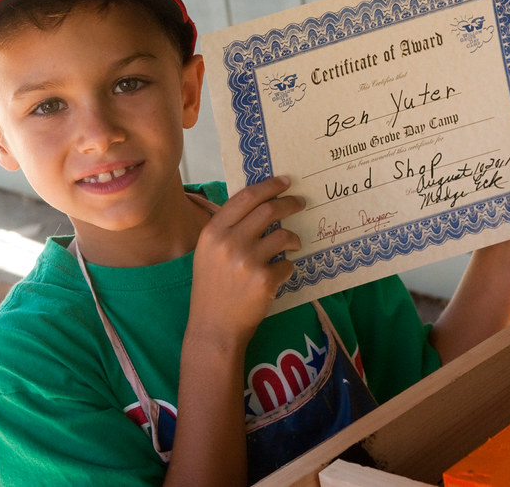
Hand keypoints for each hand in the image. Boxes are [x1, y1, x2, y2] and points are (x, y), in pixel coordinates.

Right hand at [187, 176, 304, 349]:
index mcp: (213, 231)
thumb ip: (229, 228)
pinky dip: (287, 267)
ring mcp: (247, 261)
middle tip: (300, 202)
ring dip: (293, 238)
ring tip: (293, 244)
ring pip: (283, 236)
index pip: (246, 197)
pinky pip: (287, 264)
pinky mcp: (264, 281)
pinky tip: (280, 274)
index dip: (269, 186)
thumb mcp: (209, 252)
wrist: (214, 327)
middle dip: (289, 204)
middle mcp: (229, 242)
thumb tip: (260, 204)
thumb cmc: (212, 288)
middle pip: (269, 210)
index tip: (285, 182)